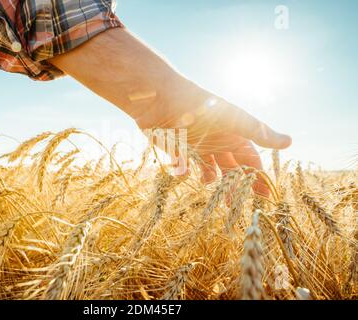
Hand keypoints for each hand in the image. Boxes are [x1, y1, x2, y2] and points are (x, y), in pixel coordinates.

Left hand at [138, 95, 291, 196]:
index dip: (257, 176)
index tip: (265, 197)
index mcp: (232, 134)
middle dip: (236, 186)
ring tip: (215, 195)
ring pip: (209, 169)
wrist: (161, 99)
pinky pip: (184, 166)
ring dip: (212, 181)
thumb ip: (259, 132)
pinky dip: (185, 172)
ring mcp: (196, 145)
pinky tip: (184, 173)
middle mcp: (216, 140)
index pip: (250, 159)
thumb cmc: (200, 106)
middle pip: (231, 168)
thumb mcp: (233, 119)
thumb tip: (290, 142)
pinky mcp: (178, 149)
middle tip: (237, 205)